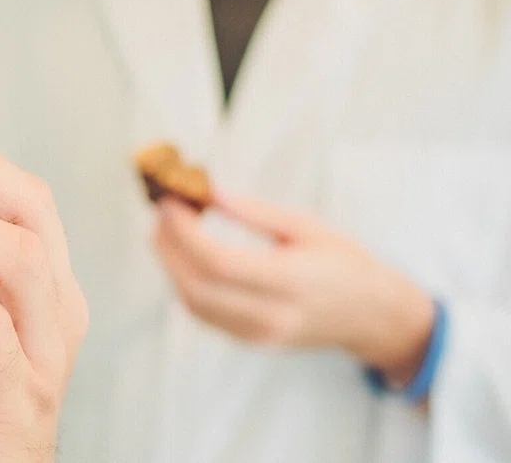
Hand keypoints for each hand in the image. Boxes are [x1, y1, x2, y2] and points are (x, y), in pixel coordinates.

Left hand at [154, 195, 434, 384]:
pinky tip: (184, 256)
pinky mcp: (251, 342)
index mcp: (292, 282)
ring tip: (168, 229)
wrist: (372, 316)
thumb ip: (255, 212)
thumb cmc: (344, 263)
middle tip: (162, 213)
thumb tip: (208, 192)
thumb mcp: (307, 227)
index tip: (170, 203)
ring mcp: (259, 336)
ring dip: (171, 265)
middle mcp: (272, 316)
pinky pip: (204, 315)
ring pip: (194, 305)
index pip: (219, 263)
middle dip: (168, 248)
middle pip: (197, 288)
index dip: (185, 233)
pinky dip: (185, 283)